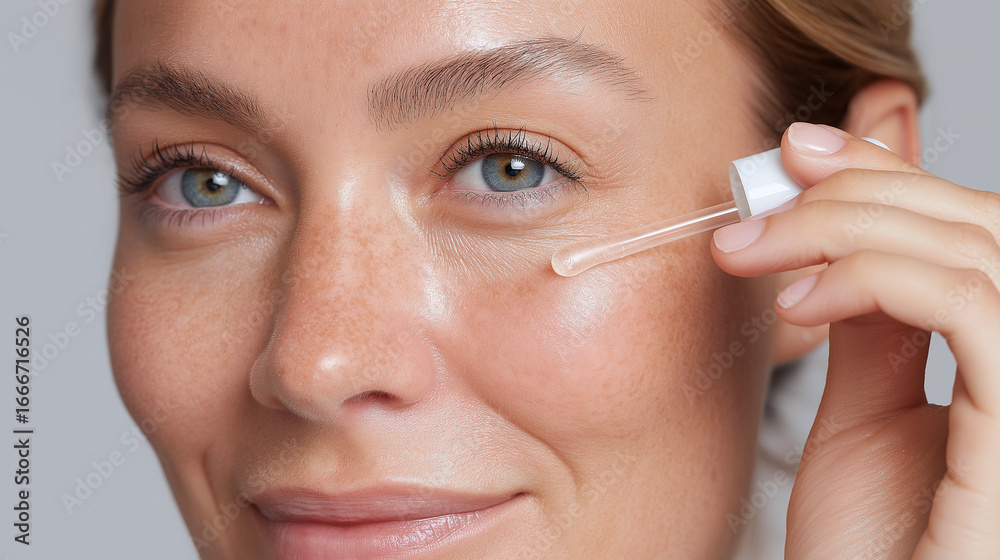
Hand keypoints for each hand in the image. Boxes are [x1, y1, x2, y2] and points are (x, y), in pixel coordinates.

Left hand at [712, 123, 999, 558]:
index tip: (800, 154)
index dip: (892, 176)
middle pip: (980, 226)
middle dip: (859, 191)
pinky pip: (972, 305)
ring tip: (754, 252)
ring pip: (975, 251)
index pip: (975, 234)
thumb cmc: (867, 548)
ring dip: (846, 229)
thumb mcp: (866, 413)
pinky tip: (798, 304)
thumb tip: (855, 229)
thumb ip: (877, 321)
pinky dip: (875, 278)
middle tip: (762, 195)